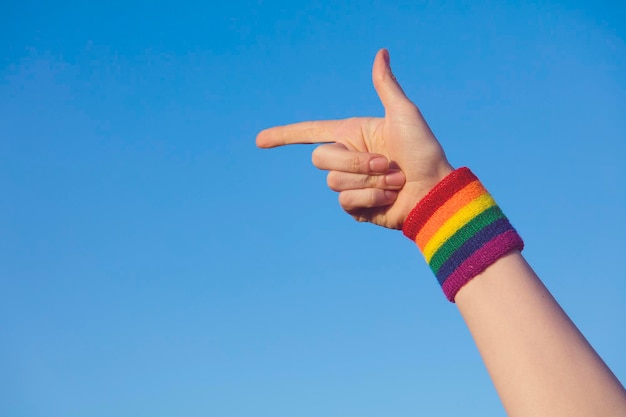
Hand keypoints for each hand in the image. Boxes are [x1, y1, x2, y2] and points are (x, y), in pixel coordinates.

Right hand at [256, 49, 453, 229]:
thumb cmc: (423, 152)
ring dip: (370, 181)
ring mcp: (350, 184)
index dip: (283, 135)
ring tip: (396, 181)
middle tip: (389, 164)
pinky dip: (371, 198)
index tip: (259, 141)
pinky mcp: (355, 206)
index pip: (309, 133)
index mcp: (352, 135)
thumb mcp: (404, 114)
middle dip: (357, 163)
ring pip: (334, 182)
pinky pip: (346, 201)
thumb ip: (386, 86)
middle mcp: (347, 158)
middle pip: (322, 159)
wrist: (435, 193)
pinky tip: (389, 199)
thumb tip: (381, 53)